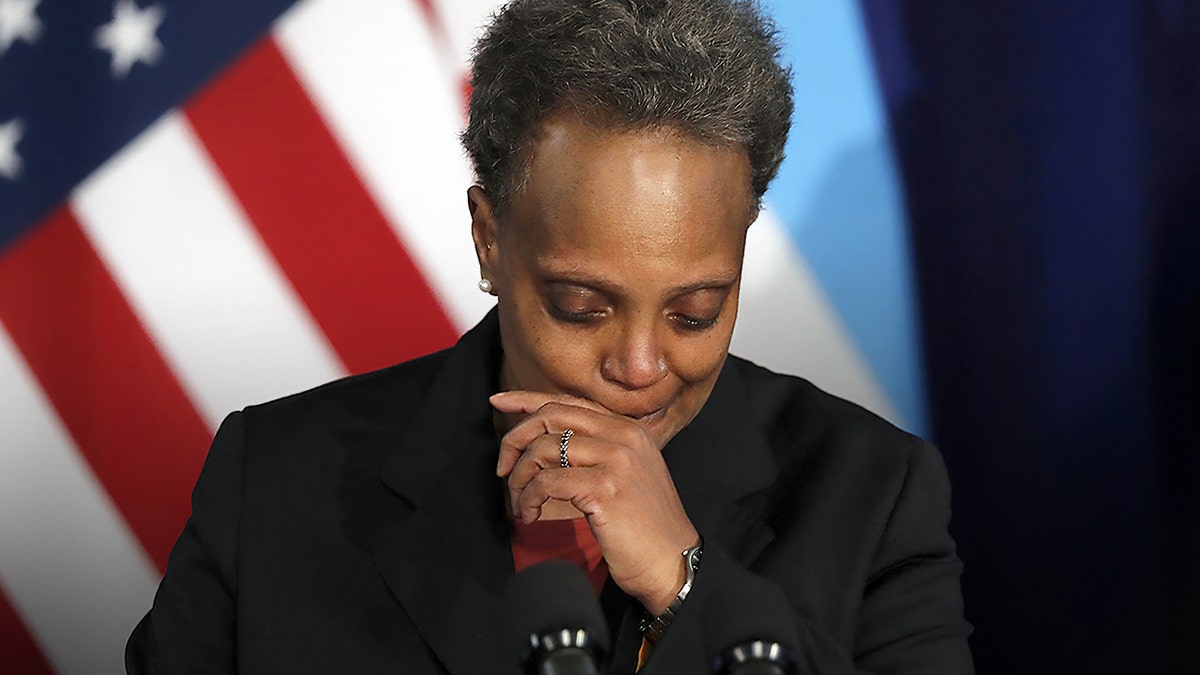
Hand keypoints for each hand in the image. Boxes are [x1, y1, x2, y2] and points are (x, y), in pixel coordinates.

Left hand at [492, 390, 699, 614]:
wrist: (674, 563)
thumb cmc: (645, 527)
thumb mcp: (627, 476)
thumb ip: (597, 451)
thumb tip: (545, 441)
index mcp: (630, 429)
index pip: (570, 402)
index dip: (529, 399)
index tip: (499, 401)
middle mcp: (625, 437)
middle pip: (551, 417)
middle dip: (515, 439)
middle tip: (503, 468)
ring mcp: (617, 461)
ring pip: (543, 449)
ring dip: (519, 478)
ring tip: (521, 502)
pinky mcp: (604, 489)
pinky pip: (546, 482)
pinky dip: (529, 497)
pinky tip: (530, 514)